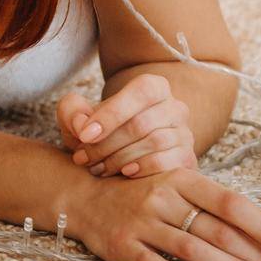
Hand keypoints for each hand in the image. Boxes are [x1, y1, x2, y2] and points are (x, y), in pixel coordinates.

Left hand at [57, 74, 196, 178]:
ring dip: (120, 159)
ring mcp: (185, 134)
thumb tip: (83, 127)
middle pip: (142, 123)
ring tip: (97, 167)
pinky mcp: (188, 159)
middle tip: (83, 158)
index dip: (110, 115)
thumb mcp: (78, 114)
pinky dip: (144, 169)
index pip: (139, 93)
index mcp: (153, 87)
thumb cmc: (98, 126)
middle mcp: (175, 107)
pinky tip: (124, 173)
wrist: (119, 147)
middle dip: (107, 144)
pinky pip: (170, 163)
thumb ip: (72, 112)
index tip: (84, 136)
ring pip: (155, 143)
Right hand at [70, 167, 260, 260]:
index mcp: (178, 179)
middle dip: (255, 256)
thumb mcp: (171, 186)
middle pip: (216, 229)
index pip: (229, 203)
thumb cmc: (139, 194)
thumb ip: (208, 204)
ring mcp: (140, 222)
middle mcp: (160, 198)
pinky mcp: (123, 245)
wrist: (82, 197)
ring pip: (192, 248)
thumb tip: (259, 235)